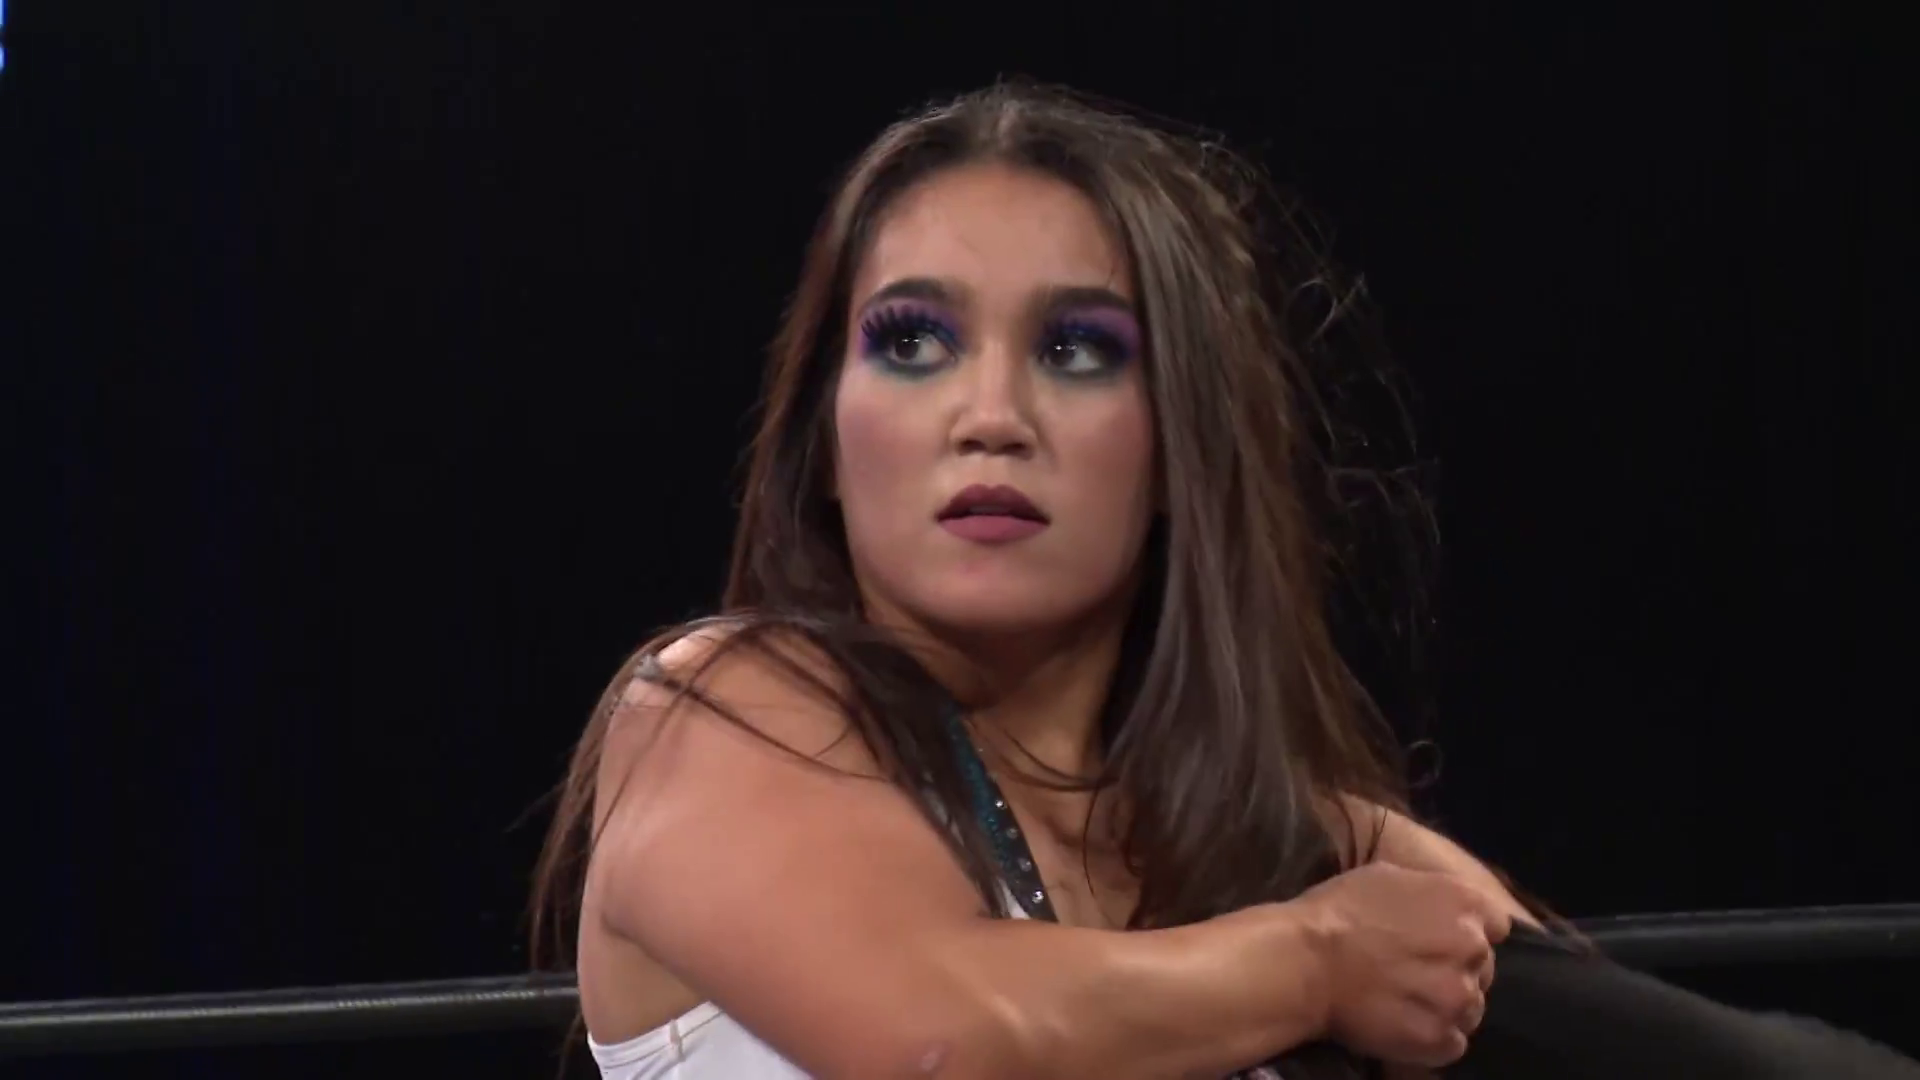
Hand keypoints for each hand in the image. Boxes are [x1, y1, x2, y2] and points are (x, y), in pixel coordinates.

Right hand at [1293, 862, 1511, 1066]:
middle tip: (1415, 971)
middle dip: (1455, 969)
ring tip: (1407, 1002)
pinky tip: (1404, 1026)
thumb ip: (1430, 893)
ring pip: (1471, 1007)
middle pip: (1482, 967)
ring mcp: (1459, 998)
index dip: (1466, 932)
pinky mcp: (1440, 1038)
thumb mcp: (1390, 876)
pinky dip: (1433, 1038)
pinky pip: (1453, 1042)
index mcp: (1464, 903)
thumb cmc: (1339, 911)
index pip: (1496, 924)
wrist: (1306, 961)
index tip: (1440, 940)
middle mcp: (1473, 949)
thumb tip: (1443, 910)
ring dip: (1446, 1006)